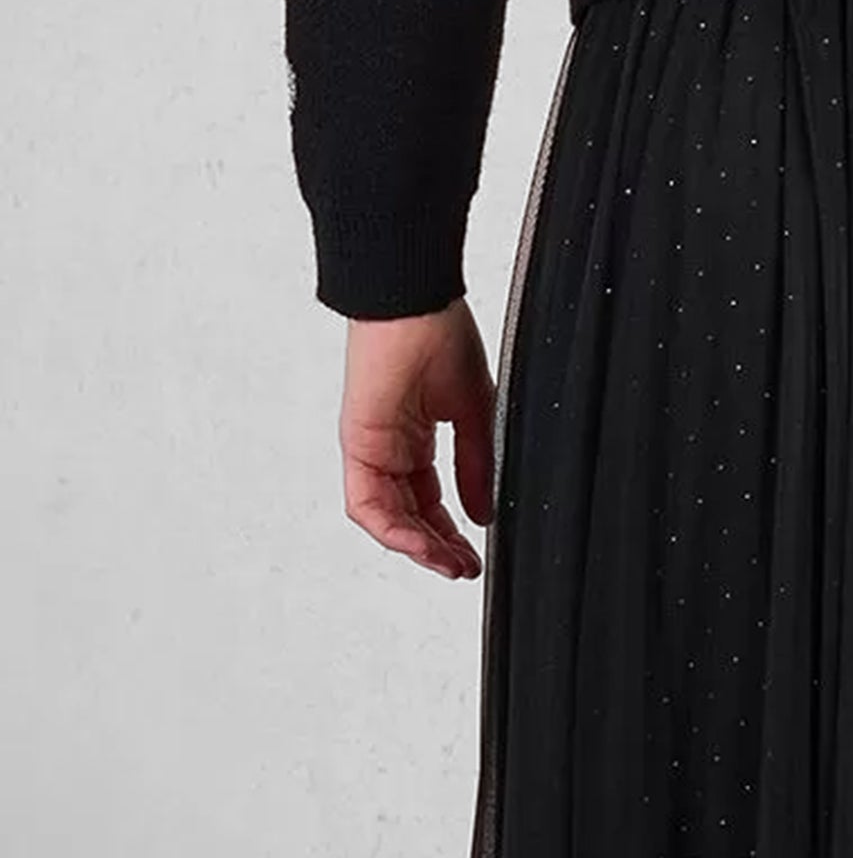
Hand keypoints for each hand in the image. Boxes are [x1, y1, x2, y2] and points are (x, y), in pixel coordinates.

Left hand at [339, 299, 495, 578]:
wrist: (415, 299)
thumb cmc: (441, 332)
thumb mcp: (475, 409)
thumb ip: (476, 464)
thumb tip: (481, 513)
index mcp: (415, 433)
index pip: (430, 498)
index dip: (450, 530)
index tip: (472, 552)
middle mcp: (390, 445)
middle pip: (408, 514)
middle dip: (436, 547)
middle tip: (461, 568)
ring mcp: (370, 446)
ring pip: (386, 516)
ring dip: (416, 545)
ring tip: (447, 562)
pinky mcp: (356, 443)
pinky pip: (367, 503)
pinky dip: (393, 527)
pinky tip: (420, 541)